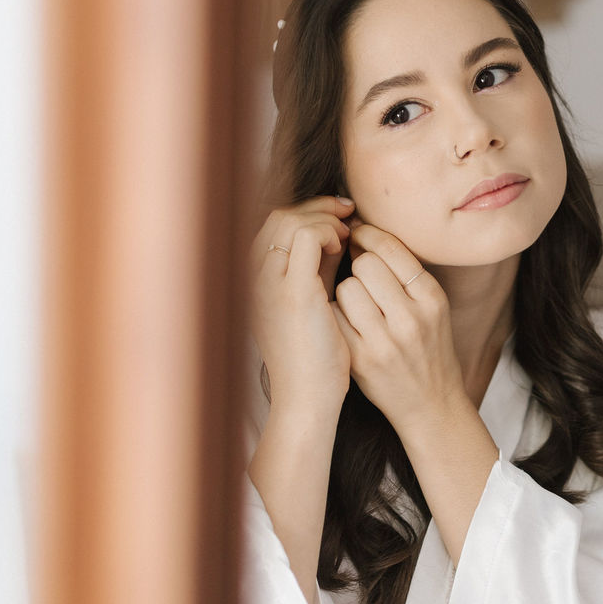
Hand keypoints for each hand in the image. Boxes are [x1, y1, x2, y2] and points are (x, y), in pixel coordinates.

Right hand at [249, 196, 355, 413]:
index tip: (338, 214)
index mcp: (255, 281)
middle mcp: (254, 278)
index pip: (274, 225)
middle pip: (277, 217)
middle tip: (348, 211)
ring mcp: (269, 284)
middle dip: (317, 207)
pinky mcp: (292, 292)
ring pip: (288, 221)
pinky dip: (327, 232)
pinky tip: (343, 246)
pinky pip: (306, 237)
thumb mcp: (313, 301)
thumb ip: (319, 268)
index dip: (307, 212)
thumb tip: (338, 234)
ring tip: (347, 233)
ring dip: (323, 218)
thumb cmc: (314, 354)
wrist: (308, 397)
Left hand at [333, 223, 464, 433]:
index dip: (368, 235)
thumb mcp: (431, 307)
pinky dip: (334, 314)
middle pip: (366, 264)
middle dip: (357, 265)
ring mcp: (385, 341)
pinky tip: (344, 322)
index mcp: (432, 298)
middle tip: (360, 276)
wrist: (430, 404)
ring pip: (347, 288)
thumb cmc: (427, 347)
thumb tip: (362, 232)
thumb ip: (404, 273)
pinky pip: (335, 316)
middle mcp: (411, 318)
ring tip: (356, 304)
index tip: (358, 235)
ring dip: (345, 291)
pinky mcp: (361, 359)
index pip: (391, 248)